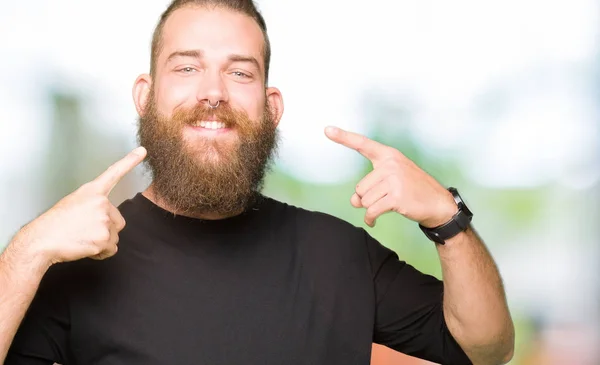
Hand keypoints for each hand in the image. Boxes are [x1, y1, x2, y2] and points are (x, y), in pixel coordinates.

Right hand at [13, 147, 146, 265]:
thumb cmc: (53, 224)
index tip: (142, 151)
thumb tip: (104, 217)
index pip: (114, 173)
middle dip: (105, 228)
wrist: (41, 241)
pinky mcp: (104, 237)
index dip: (130, 161)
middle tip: (83, 230)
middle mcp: (101, 203)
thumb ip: (93, 205)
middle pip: (117, 220)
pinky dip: (101, 253)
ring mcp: (104, 220)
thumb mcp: (73, 204)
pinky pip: (111, 249)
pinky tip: (85, 247)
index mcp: (92, 191)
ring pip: (114, 235)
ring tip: (81, 238)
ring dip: (102, 241)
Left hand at [325, 127, 456, 227]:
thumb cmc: (412, 190)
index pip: (362, 144)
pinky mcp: (396, 197)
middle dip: (368, 198)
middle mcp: (390, 164)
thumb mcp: (389, 182)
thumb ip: (368, 187)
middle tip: (386, 198)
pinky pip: (371, 211)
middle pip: (360, 187)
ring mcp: (394, 180)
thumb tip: (354, 202)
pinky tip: (374, 221)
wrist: (437, 204)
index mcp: (388, 155)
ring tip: (387, 205)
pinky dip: (370, 219)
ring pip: (364, 200)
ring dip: (371, 208)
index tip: (327, 129)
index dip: (343, 137)